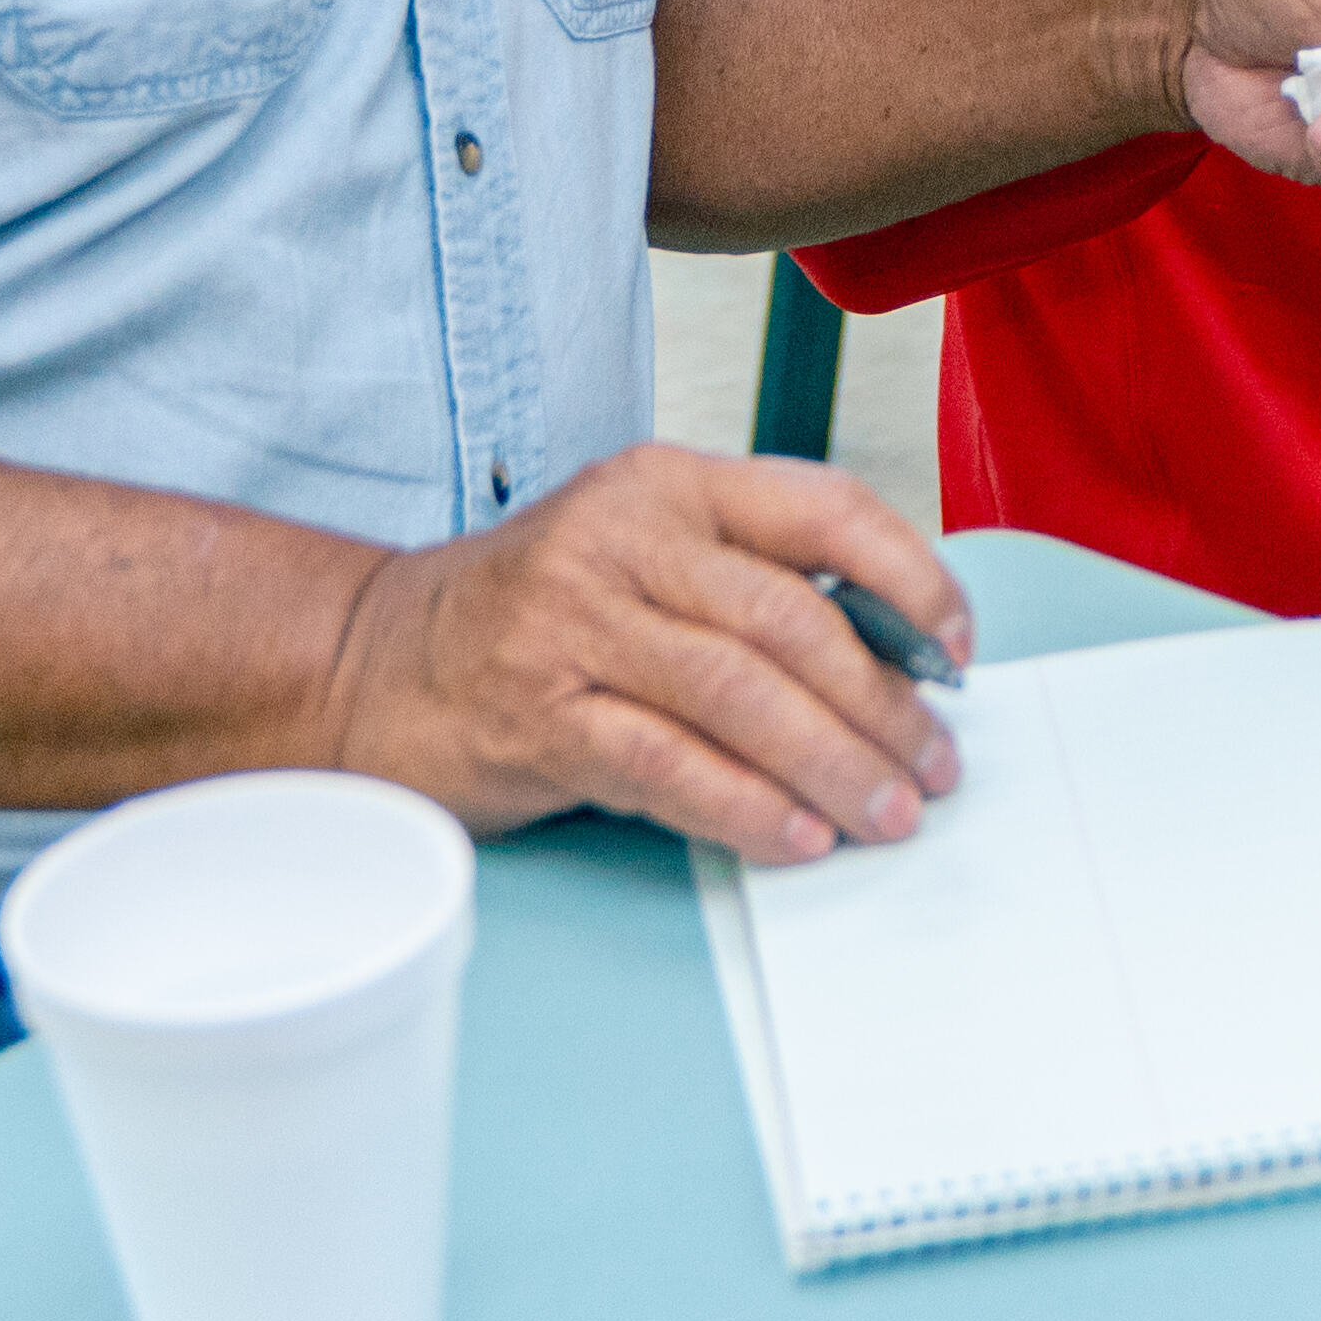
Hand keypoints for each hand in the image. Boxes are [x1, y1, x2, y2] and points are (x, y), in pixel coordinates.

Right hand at [314, 440, 970, 866]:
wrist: (363, 664)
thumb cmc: (525, 618)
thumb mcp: (639, 557)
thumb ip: (747, 585)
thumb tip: (893, 662)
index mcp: (667, 484)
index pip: (824, 508)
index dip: (911, 579)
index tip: (958, 648)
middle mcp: (621, 540)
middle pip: (790, 619)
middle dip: (883, 703)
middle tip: (935, 764)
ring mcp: (571, 626)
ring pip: (741, 694)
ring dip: (833, 764)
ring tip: (888, 812)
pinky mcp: (534, 715)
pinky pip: (668, 765)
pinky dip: (746, 806)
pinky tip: (797, 836)